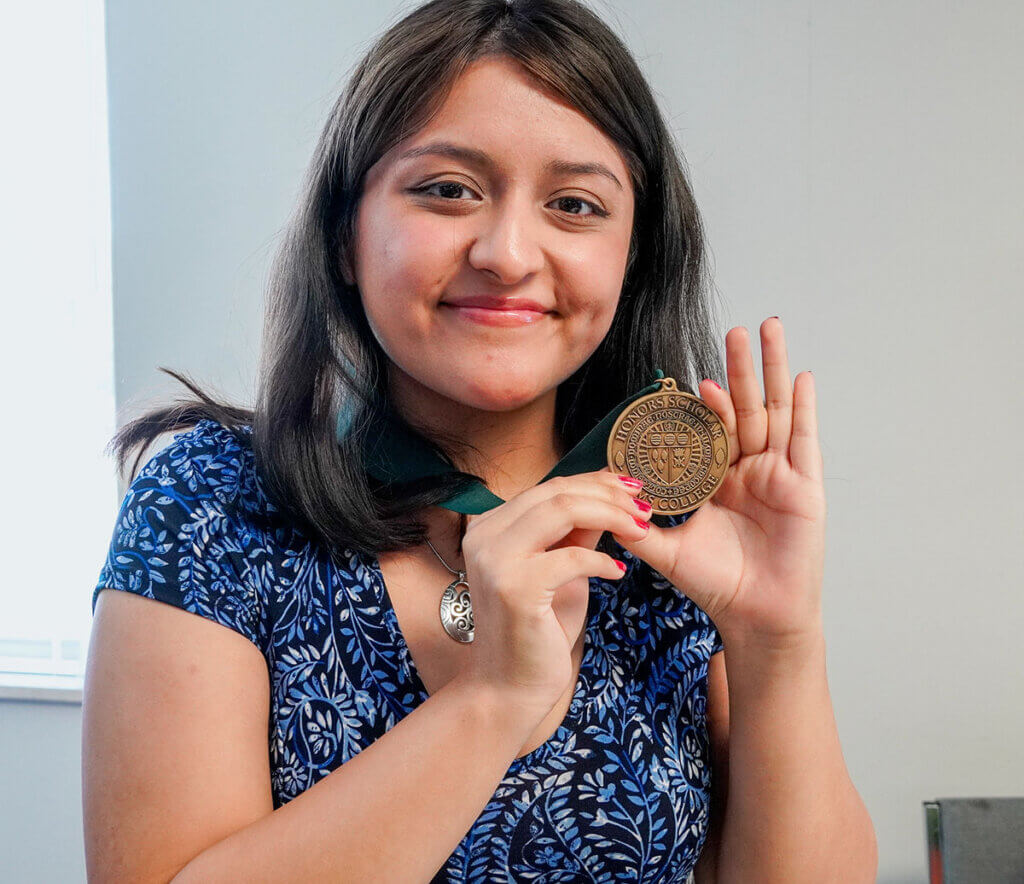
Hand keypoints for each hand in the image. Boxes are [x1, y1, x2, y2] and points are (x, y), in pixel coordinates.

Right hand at [461, 469, 651, 713]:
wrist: (509, 688)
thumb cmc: (537, 632)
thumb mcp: (562, 573)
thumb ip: (577, 535)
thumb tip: (610, 499)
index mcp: (491, 527)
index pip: (549, 488)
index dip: (596, 482)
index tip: (633, 489)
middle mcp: (485, 536)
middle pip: (557, 493)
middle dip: (609, 495)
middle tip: (645, 509)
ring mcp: (496, 560)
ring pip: (562, 510)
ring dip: (611, 516)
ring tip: (640, 530)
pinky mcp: (514, 587)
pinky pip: (571, 557)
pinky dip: (601, 561)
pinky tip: (618, 572)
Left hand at [612, 317, 825, 648]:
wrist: (756, 617)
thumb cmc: (716, 584)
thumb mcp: (666, 550)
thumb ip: (635, 526)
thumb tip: (598, 501)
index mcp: (716, 479)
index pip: (709, 430)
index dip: (703, 405)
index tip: (692, 381)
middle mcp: (748, 469)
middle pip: (744, 407)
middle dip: (739, 368)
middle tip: (733, 329)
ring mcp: (778, 473)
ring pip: (775, 411)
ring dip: (771, 370)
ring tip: (767, 330)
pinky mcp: (805, 485)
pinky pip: (804, 439)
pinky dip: (805, 408)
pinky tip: (804, 376)